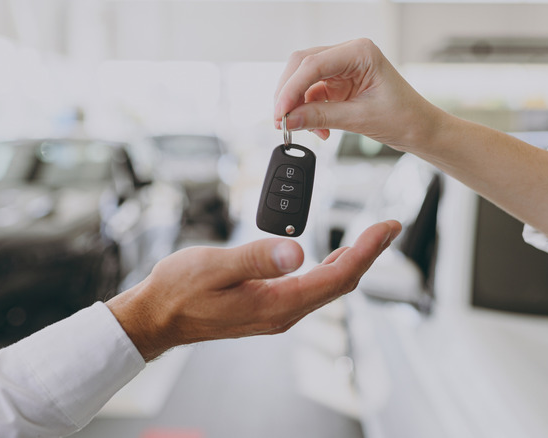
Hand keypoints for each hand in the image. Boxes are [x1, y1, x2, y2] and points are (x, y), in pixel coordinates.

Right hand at [107, 220, 401, 360]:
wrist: (158, 317)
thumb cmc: (179, 291)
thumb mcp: (214, 267)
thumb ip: (256, 259)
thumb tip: (298, 252)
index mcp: (276, 304)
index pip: (336, 277)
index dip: (367, 251)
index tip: (386, 227)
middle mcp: (283, 312)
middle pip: (340, 283)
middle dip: (369, 254)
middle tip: (388, 227)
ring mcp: (277, 312)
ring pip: (328, 287)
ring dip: (352, 261)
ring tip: (371, 238)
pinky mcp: (269, 306)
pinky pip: (311, 289)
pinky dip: (331, 269)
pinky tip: (334, 256)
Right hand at [274, 38, 444, 151]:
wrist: (420, 130)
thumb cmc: (404, 118)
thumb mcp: (359, 119)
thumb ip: (320, 117)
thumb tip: (289, 119)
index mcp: (360, 52)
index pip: (313, 64)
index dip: (291, 89)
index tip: (280, 113)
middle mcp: (349, 54)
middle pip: (302, 66)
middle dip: (289, 95)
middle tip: (282, 121)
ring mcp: (342, 68)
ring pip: (303, 80)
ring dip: (298, 105)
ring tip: (304, 129)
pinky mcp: (339, 84)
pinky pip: (312, 94)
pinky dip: (308, 112)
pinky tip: (318, 129)